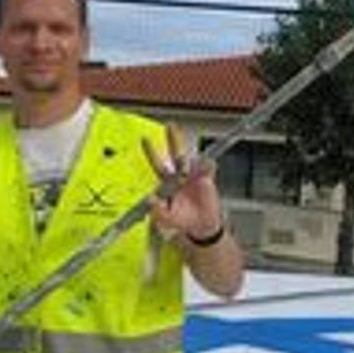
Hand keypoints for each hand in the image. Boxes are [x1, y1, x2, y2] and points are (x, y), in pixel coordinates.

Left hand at [143, 125, 223, 242]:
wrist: (202, 226)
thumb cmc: (183, 221)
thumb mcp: (167, 218)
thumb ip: (157, 210)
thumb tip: (150, 199)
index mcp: (167, 183)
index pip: (158, 165)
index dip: (152, 152)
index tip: (145, 139)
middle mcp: (180, 176)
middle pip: (176, 154)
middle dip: (173, 140)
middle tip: (169, 126)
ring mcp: (194, 176)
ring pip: (194, 160)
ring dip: (194, 156)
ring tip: (192, 159)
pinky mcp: (207, 179)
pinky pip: (209, 168)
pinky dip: (208, 165)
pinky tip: (208, 164)